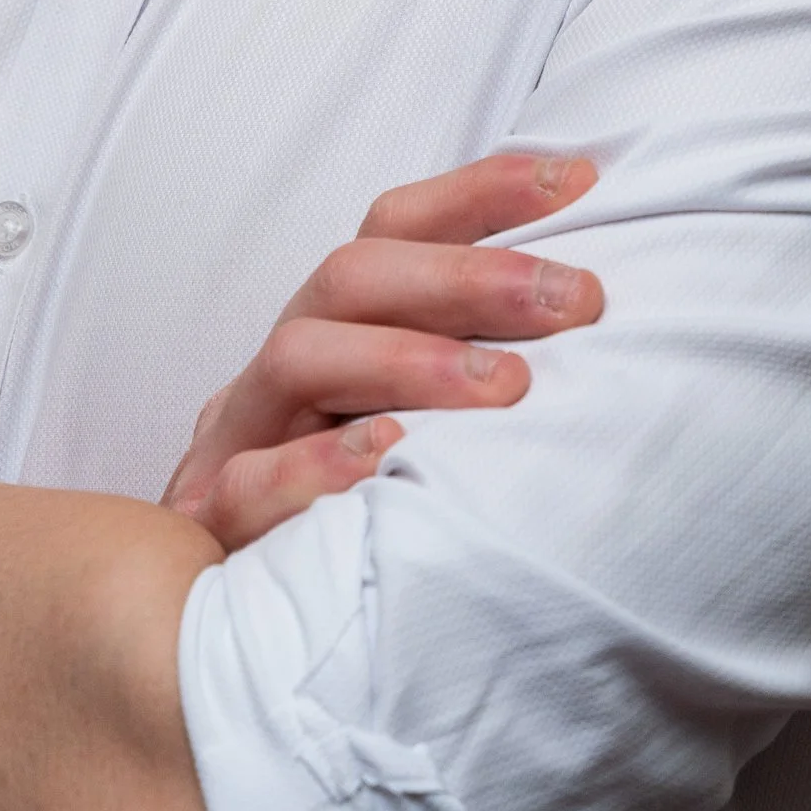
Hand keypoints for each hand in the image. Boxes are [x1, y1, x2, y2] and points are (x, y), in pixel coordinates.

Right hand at [162, 150, 603, 551]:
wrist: (224, 630)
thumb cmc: (360, 509)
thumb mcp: (423, 424)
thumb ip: (487, 363)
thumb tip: (599, 307)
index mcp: (334, 326)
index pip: (395, 227)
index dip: (481, 192)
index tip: (581, 180)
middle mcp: (285, 366)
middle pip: (351, 277)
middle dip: (469, 276)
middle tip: (576, 299)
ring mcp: (240, 436)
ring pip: (298, 358)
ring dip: (406, 360)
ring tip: (505, 386)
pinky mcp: (212, 522)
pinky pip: (249, 484)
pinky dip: (314, 467)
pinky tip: (385, 460)